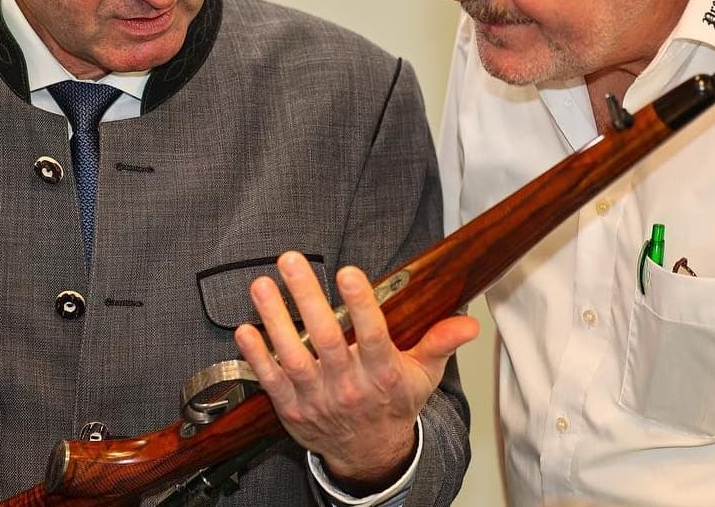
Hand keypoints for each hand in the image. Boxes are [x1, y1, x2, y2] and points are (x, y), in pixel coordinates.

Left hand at [234, 251, 478, 491]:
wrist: (369, 454)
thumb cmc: (393, 405)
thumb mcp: (423, 375)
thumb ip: (440, 343)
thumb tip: (469, 323)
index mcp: (382, 374)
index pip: (373, 335)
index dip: (361, 304)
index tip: (349, 273)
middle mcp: (348, 385)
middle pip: (326, 338)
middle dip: (307, 297)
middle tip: (291, 261)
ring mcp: (317, 397)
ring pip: (293, 355)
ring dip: (275, 319)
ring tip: (262, 285)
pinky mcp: (292, 407)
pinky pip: (271, 379)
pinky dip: (256, 356)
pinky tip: (245, 329)